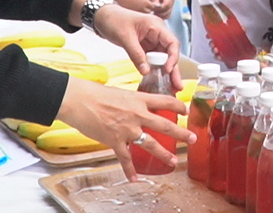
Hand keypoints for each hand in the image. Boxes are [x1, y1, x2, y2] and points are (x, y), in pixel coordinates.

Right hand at [57, 77, 190, 181]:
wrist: (79, 101)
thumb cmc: (95, 94)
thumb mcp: (120, 93)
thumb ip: (131, 101)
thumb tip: (135, 106)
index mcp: (138, 99)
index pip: (165, 101)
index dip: (178, 105)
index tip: (185, 110)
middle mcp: (137, 114)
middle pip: (165, 125)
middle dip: (181, 133)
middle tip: (192, 138)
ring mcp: (127, 129)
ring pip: (151, 144)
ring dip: (163, 154)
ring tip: (172, 160)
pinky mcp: (115, 141)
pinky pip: (126, 159)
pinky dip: (130, 170)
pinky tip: (135, 178)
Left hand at [92, 3, 181, 86]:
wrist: (102, 16)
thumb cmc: (114, 19)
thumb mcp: (125, 38)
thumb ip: (136, 55)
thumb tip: (146, 71)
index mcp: (156, 26)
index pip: (172, 42)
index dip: (173, 57)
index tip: (167, 70)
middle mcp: (157, 33)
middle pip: (170, 52)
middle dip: (173, 69)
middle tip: (177, 85)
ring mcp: (151, 40)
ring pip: (163, 58)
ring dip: (166, 71)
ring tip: (171, 86)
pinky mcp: (145, 47)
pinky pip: (153, 59)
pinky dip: (155, 69)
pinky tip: (158, 79)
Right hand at [112, 0, 155, 14]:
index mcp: (146, 3)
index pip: (155, 7)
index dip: (154, 6)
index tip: (152, 4)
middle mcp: (143, 9)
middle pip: (150, 12)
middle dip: (150, 10)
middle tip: (147, 7)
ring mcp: (138, 12)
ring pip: (144, 15)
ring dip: (144, 12)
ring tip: (141, 9)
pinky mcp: (133, 15)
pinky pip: (138, 16)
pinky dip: (139, 14)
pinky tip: (136, 11)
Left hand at [147, 0, 174, 18]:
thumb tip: (155, 6)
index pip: (166, 5)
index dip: (160, 8)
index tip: (153, 9)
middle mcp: (172, 1)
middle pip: (167, 10)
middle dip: (159, 13)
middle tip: (152, 12)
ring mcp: (171, 5)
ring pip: (168, 14)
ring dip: (160, 15)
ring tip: (153, 13)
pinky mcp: (169, 8)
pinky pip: (167, 15)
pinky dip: (161, 16)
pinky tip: (155, 14)